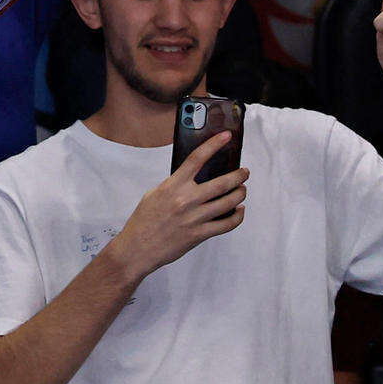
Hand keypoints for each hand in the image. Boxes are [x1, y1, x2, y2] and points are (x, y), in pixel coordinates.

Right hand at [105, 134, 247, 281]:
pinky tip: (239, 211)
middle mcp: (186, 199)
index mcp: (173, 185)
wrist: (138, 247)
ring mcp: (195, 218)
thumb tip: (193, 178)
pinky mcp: (200, 234)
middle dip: (238, 176)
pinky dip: (237, 216)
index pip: (197, 159)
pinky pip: (227, 224)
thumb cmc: (144, 220)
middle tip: (244, 172)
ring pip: (228, 203)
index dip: (213, 145)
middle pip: (221, 183)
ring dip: (240, 194)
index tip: (226, 137)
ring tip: (242, 190)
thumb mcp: (155, 194)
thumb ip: (174, 185)